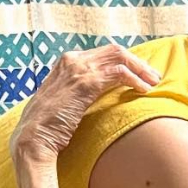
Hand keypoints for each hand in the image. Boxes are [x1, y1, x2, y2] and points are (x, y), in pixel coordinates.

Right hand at [9, 43, 161, 169]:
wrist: (34, 137)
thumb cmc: (51, 124)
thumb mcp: (68, 100)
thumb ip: (84, 89)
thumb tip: (109, 90)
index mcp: (66, 62)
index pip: (105, 53)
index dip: (127, 62)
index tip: (143, 74)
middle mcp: (71, 60)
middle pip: (114, 51)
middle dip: (138, 63)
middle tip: (154, 77)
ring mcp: (77, 69)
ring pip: (119, 58)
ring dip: (141, 69)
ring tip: (153, 83)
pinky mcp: (84, 82)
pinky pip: (119, 73)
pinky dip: (135, 80)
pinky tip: (143, 90)